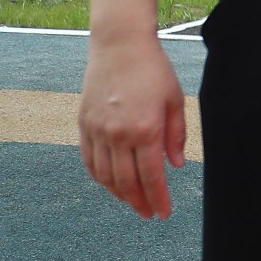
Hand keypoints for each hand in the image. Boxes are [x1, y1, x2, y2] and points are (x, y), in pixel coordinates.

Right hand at [78, 31, 187, 218]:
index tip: (163, 214)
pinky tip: (110, 184)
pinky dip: (99, 177)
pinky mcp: (84, 125)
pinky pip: (89, 160)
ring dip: (119, 194)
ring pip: (105, 175)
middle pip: (127, 182)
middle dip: (139, 202)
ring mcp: (97, 130)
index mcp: (146, 130)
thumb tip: (175, 166)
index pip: (152, 177)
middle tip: (148, 214)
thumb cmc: (154, 70)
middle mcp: (118, 135)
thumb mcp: (175, 101)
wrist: (119, 46)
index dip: (158, 199)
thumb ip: (176, 136)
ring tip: (132, 202)